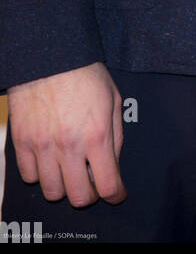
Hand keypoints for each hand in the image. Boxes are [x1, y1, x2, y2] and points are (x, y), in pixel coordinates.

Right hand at [7, 62, 126, 206]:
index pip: (108, 185)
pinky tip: (49, 159)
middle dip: (89, 195)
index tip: (116, 194)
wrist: (50, 55)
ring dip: (63, 185)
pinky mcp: (22, 141)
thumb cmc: (85, 74)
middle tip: (91, 183)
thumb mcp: (113, 100)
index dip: (115, 195)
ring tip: (68, 170)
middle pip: (78, 197)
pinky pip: (29, 176)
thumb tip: (112, 164)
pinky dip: (40, 173)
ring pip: (51, 191)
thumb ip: (115, 136)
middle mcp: (69, 145)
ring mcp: (43, 146)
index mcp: (97, 135)